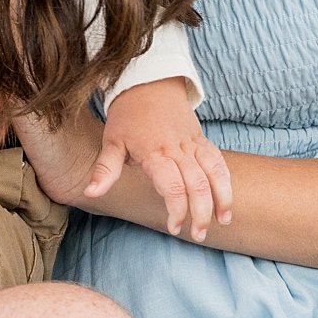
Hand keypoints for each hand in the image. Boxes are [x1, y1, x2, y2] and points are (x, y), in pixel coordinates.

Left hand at [92, 79, 231, 240]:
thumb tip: (90, 193)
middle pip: (197, 184)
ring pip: (214, 173)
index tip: (174, 227)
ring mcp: (193, 143)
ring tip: (222, 222)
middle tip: (197, 235)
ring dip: (222, 198)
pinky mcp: (202, 140)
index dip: (177, 209)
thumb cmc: (127, 116)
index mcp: (154, 152)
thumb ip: (104, 170)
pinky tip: (227, 200)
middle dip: (201, 212)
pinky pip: (219, 161)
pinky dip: (226, 181)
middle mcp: (178, 148)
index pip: (172, 185)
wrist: (148, 83)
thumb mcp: (111, 141)